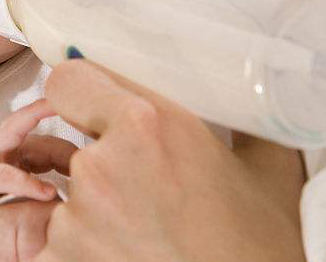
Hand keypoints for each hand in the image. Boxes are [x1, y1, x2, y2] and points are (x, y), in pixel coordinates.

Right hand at [0, 99, 77, 260]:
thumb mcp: (18, 191)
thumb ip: (41, 183)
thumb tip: (78, 190)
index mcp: (13, 151)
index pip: (47, 137)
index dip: (70, 142)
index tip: (97, 143)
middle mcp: (0, 147)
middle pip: (26, 118)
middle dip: (48, 105)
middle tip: (80, 102)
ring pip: (13, 133)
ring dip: (38, 131)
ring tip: (72, 146)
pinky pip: (3, 175)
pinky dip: (26, 182)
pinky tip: (47, 192)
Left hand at [36, 61, 305, 261]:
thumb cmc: (262, 248)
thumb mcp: (268, 168)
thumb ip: (241, 120)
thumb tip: (244, 94)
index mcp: (145, 125)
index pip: (68, 81)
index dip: (82, 97)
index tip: (97, 114)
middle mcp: (101, 165)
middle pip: (74, 149)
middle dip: (103, 167)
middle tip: (147, 196)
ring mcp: (75, 219)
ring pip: (68, 200)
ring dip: (95, 215)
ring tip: (145, 236)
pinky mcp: (59, 261)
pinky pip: (57, 244)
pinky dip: (84, 252)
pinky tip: (127, 256)